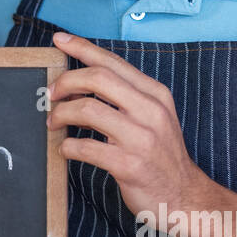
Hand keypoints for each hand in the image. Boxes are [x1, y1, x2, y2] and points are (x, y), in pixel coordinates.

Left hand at [48, 32, 205, 228]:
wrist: (185, 197)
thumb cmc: (160, 155)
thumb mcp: (152, 117)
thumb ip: (123, 98)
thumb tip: (78, 85)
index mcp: (155, 94)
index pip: (112, 62)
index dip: (82, 48)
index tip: (59, 39)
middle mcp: (150, 111)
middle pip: (97, 78)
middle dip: (66, 82)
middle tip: (51, 95)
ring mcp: (141, 138)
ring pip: (87, 109)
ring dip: (61, 114)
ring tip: (54, 122)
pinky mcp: (129, 165)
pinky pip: (86, 148)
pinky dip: (68, 146)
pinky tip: (67, 149)